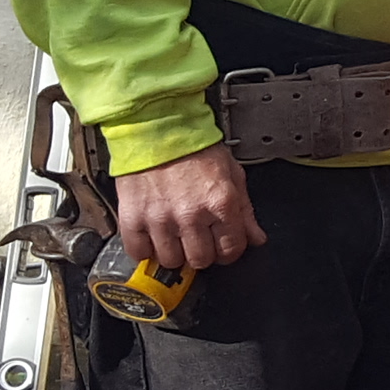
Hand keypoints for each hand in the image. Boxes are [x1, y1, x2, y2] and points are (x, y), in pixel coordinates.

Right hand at [109, 144, 265, 272]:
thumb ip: (245, 210)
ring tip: (175, 235)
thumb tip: (256, 237)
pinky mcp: (133, 218)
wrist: (157, 128)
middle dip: (202, 253)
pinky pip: (138, 252)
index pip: (231, 249)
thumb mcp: (232, 173)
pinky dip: (145, 249)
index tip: (223, 245)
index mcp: (221, 202)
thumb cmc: (194, 148)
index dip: (229, 250)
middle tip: (198, 239)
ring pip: (171, 260)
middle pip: (200, 260)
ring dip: (174, 252)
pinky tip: (152, 237)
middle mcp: (192, 214)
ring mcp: (161, 219)